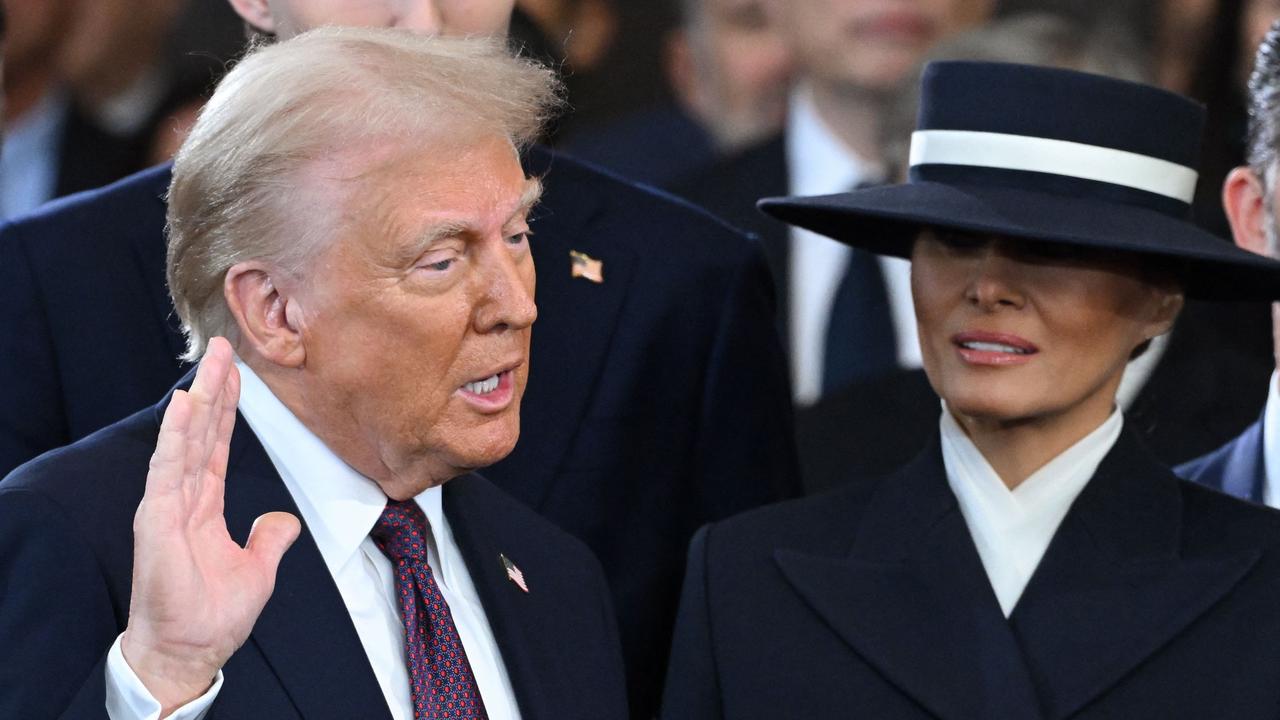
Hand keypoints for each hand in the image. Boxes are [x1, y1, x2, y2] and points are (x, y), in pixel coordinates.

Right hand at [120, 337, 300, 714]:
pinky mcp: (158, 518)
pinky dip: (177, 435)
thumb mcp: (257, 568)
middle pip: (201, 431)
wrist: (191, 649)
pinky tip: (185, 404)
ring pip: (186, 439)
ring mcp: (168, 504)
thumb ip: (269, 538)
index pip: (217, 444)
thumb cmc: (213, 615)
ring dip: (199, 398)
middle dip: (214, 388)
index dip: (227, 409)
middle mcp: (184, 497)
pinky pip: (169, 468)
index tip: (236, 373)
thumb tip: (282, 519)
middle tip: (224, 346)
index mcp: (205, 504)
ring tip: (210, 361)